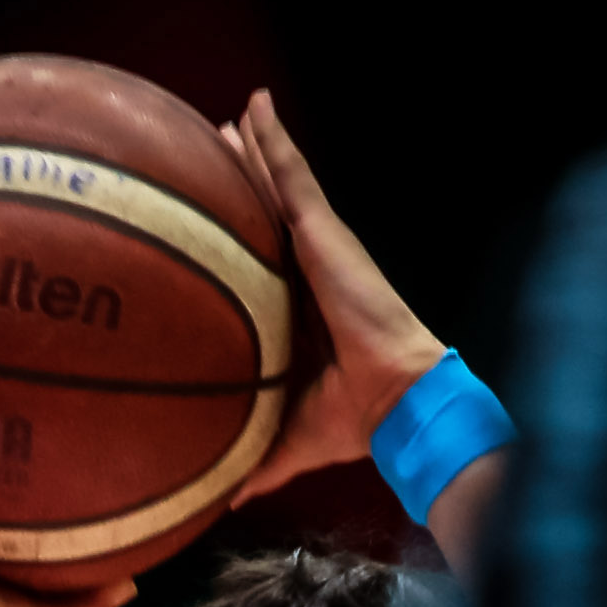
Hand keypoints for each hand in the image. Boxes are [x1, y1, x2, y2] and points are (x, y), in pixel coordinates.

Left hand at [218, 92, 447, 505]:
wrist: (394, 404)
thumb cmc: (350, 421)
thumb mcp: (285, 439)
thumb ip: (253, 462)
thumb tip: (221, 500)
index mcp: (300, 309)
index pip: (264, 261)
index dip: (243, 233)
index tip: (212, 214)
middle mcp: (310, 271)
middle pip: (270, 213)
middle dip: (248, 178)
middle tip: (215, 145)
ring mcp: (319, 248)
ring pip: (280, 184)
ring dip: (258, 147)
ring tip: (233, 115)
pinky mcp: (325, 235)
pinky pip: (294, 177)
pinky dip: (275, 141)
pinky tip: (255, 106)